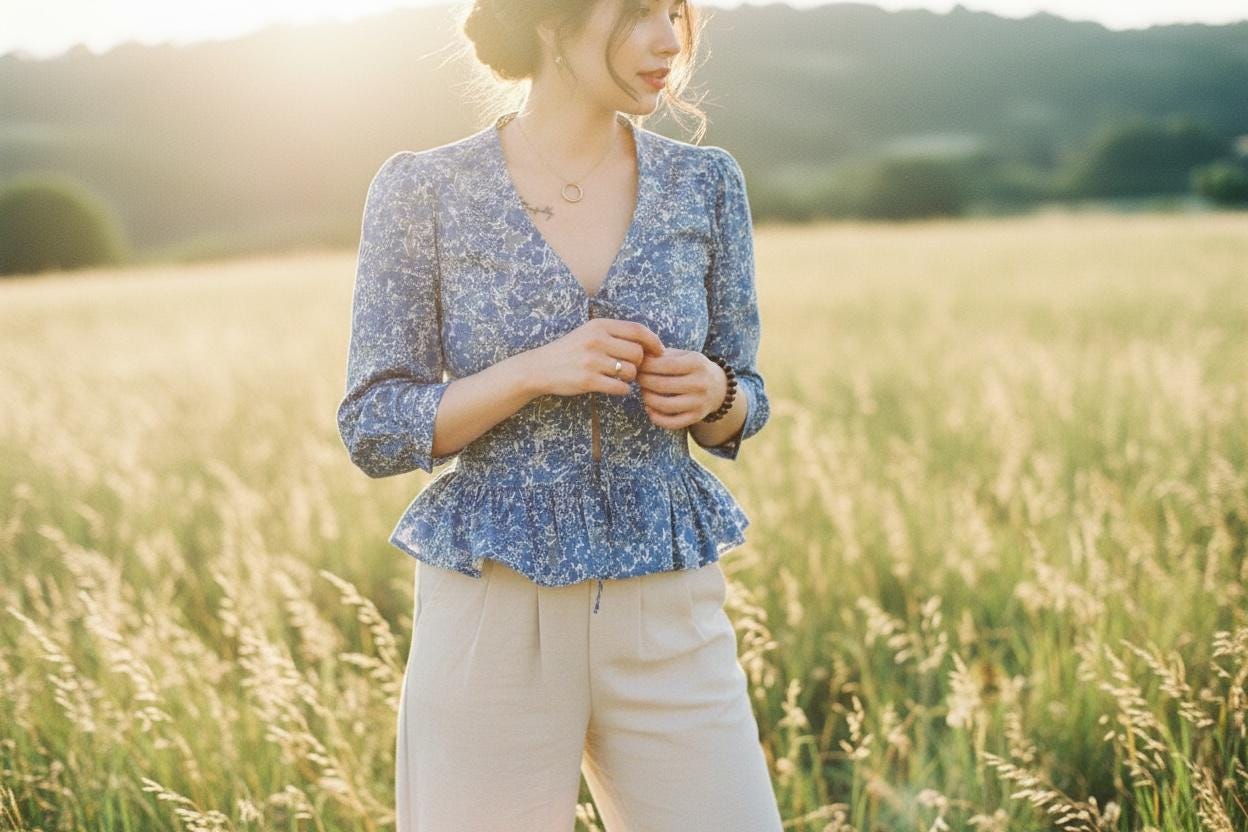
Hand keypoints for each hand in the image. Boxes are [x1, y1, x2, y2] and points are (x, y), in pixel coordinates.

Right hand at [527, 317, 664, 397]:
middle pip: (637, 353)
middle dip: (639, 363)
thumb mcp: (590, 333)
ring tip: (619, 377)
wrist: (540, 367)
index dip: (653, 341)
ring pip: (630, 371)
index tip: (660, 351)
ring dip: (630, 378)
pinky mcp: (588, 380)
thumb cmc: (570, 351)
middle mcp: (596, 340)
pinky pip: (620, 387)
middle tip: (632, 369)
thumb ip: (615, 334)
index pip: (637, 330)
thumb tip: (649, 343)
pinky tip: (615, 387)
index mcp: (599, 325)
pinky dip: (622, 390)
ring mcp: (591, 361)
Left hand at [636, 349, 726, 428]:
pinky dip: (656, 417)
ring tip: (644, 391)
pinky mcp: (696, 417)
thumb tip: (639, 355)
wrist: (718, 387)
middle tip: (638, 378)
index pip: (665, 365)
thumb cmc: (692, 368)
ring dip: (647, 398)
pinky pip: (671, 422)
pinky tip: (650, 408)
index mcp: (697, 363)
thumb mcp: (684, 355)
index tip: (638, 365)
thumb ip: (663, 354)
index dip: (647, 366)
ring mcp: (699, 402)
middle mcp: (700, 383)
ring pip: (664, 405)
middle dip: (644, 381)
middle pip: (662, 385)